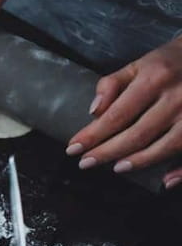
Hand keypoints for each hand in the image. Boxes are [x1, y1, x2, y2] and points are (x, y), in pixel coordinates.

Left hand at [67, 37, 181, 189]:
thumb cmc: (167, 64)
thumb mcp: (137, 65)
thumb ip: (112, 85)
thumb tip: (93, 111)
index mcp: (154, 79)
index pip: (117, 114)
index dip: (93, 135)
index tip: (74, 148)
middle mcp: (176, 97)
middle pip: (138, 133)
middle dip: (108, 151)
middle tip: (86, 163)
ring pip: (166, 146)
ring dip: (139, 161)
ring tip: (116, 168)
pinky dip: (181, 170)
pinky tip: (165, 181)